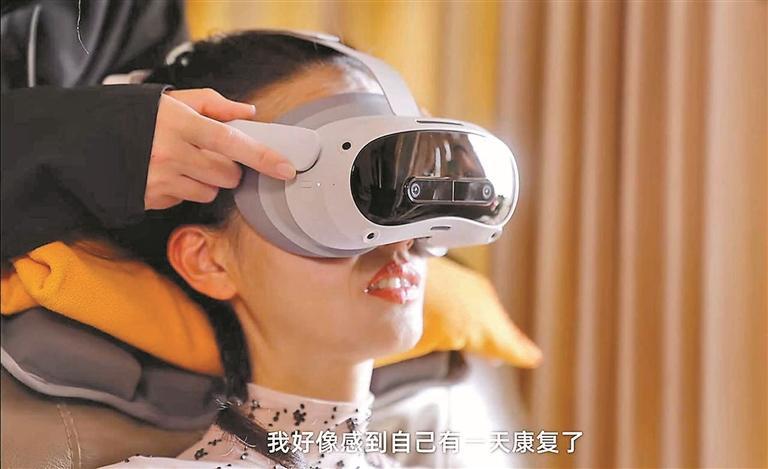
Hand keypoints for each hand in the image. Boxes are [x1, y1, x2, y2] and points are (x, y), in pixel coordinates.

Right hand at [145, 89, 295, 209]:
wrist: (84, 139)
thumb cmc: (135, 116)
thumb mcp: (171, 99)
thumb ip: (213, 104)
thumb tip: (249, 113)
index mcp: (179, 123)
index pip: (233, 143)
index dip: (264, 157)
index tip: (287, 169)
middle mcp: (171, 153)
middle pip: (227, 174)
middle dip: (228, 169)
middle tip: (210, 155)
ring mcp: (160, 180)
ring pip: (209, 192)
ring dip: (206, 182)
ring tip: (183, 163)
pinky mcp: (150, 199)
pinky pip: (184, 201)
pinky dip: (182, 190)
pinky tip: (165, 174)